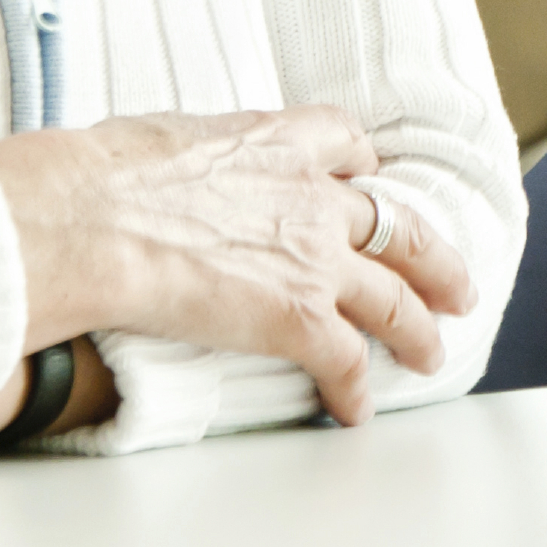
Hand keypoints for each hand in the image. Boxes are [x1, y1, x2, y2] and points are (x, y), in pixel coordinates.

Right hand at [0, 108, 473, 426]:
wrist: (95, 221)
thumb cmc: (103, 176)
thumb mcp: (165, 138)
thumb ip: (192, 158)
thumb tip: (160, 172)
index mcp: (278, 140)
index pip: (345, 140)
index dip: (362, 165)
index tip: (368, 178)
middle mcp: (312, 196)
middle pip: (397, 224)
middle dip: (431, 258)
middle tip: (452, 281)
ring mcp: (314, 258)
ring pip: (392, 296)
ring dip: (417, 328)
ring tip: (432, 349)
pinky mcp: (298, 318)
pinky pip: (346, 359)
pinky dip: (355, 388)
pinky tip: (355, 409)